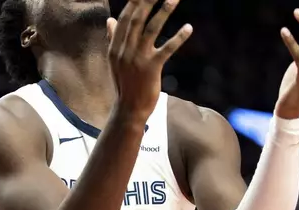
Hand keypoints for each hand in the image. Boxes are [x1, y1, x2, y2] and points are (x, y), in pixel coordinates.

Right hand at [107, 0, 191, 120]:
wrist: (129, 109)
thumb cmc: (124, 84)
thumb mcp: (115, 61)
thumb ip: (113, 39)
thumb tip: (110, 20)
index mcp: (115, 47)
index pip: (124, 19)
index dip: (133, 3)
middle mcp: (124, 50)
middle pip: (136, 19)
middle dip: (147, 1)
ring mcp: (137, 59)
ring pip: (151, 30)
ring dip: (163, 12)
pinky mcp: (151, 69)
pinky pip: (166, 50)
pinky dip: (178, 38)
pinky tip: (189, 28)